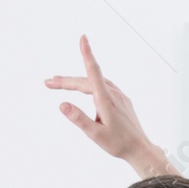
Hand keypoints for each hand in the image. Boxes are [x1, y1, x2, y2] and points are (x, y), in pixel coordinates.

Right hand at [45, 35, 172, 177]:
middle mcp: (113, 94)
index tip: (83, 38)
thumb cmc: (119, 144)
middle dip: (66, 81)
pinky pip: (104, 86)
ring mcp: (119, 96)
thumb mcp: (95, 134)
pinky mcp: (122, 100)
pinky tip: (84, 88)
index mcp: (106, 100)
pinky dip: (90, 84)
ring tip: (61, 83)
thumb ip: (78, 119)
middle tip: (48, 82)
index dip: (87, 54)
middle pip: (86, 81)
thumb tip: (61, 104)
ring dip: (77, 82)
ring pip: (95, 82)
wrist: (140, 149)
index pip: (93, 72)